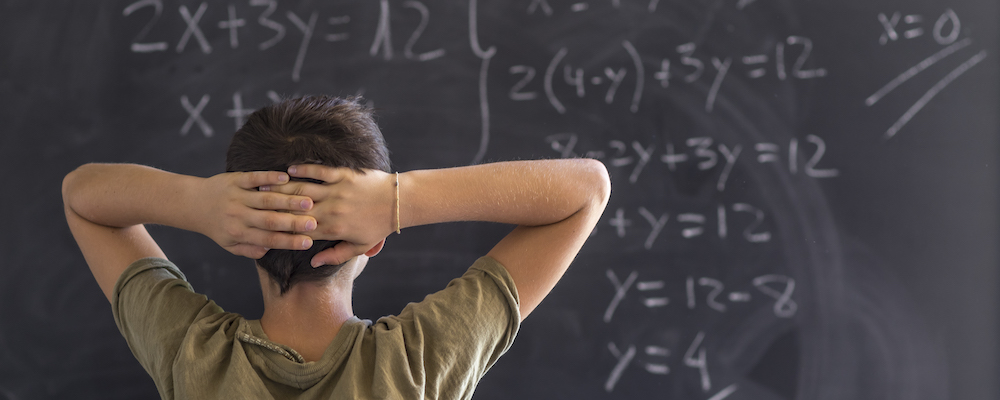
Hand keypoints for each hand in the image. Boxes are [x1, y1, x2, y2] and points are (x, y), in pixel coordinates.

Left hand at [198, 171, 317, 258]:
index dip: (289, 241)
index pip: (268, 240)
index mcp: (239, 233)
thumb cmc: (216, 226)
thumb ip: (250, 250)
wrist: (193, 203)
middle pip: (270, 220)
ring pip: (266, 199)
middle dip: (293, 222)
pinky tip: (286, 177)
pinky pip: (254, 178)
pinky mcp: (235, 180)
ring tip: (308, 202)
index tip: (308, 242)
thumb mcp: (229, 244)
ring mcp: (237, 196)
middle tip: (314, 223)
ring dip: (288, 200)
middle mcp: (238, 216)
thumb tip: (269, 251)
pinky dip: (269, 178)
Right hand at [261, 165, 394, 265]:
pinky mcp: (344, 175)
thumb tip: (313, 262)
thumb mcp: (359, 247)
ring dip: (282, 187)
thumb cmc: (378, 227)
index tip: (263, 226)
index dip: (281, 228)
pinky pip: (319, 171)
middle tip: (254, 203)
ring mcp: (337, 191)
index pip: (300, 229)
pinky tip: (289, 170)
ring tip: (264, 186)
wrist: (398, 203)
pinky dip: (303, 169)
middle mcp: (332, 210)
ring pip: (303, 189)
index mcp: (334, 229)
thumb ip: (335, 256)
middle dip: (274, 206)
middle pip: (296, 208)